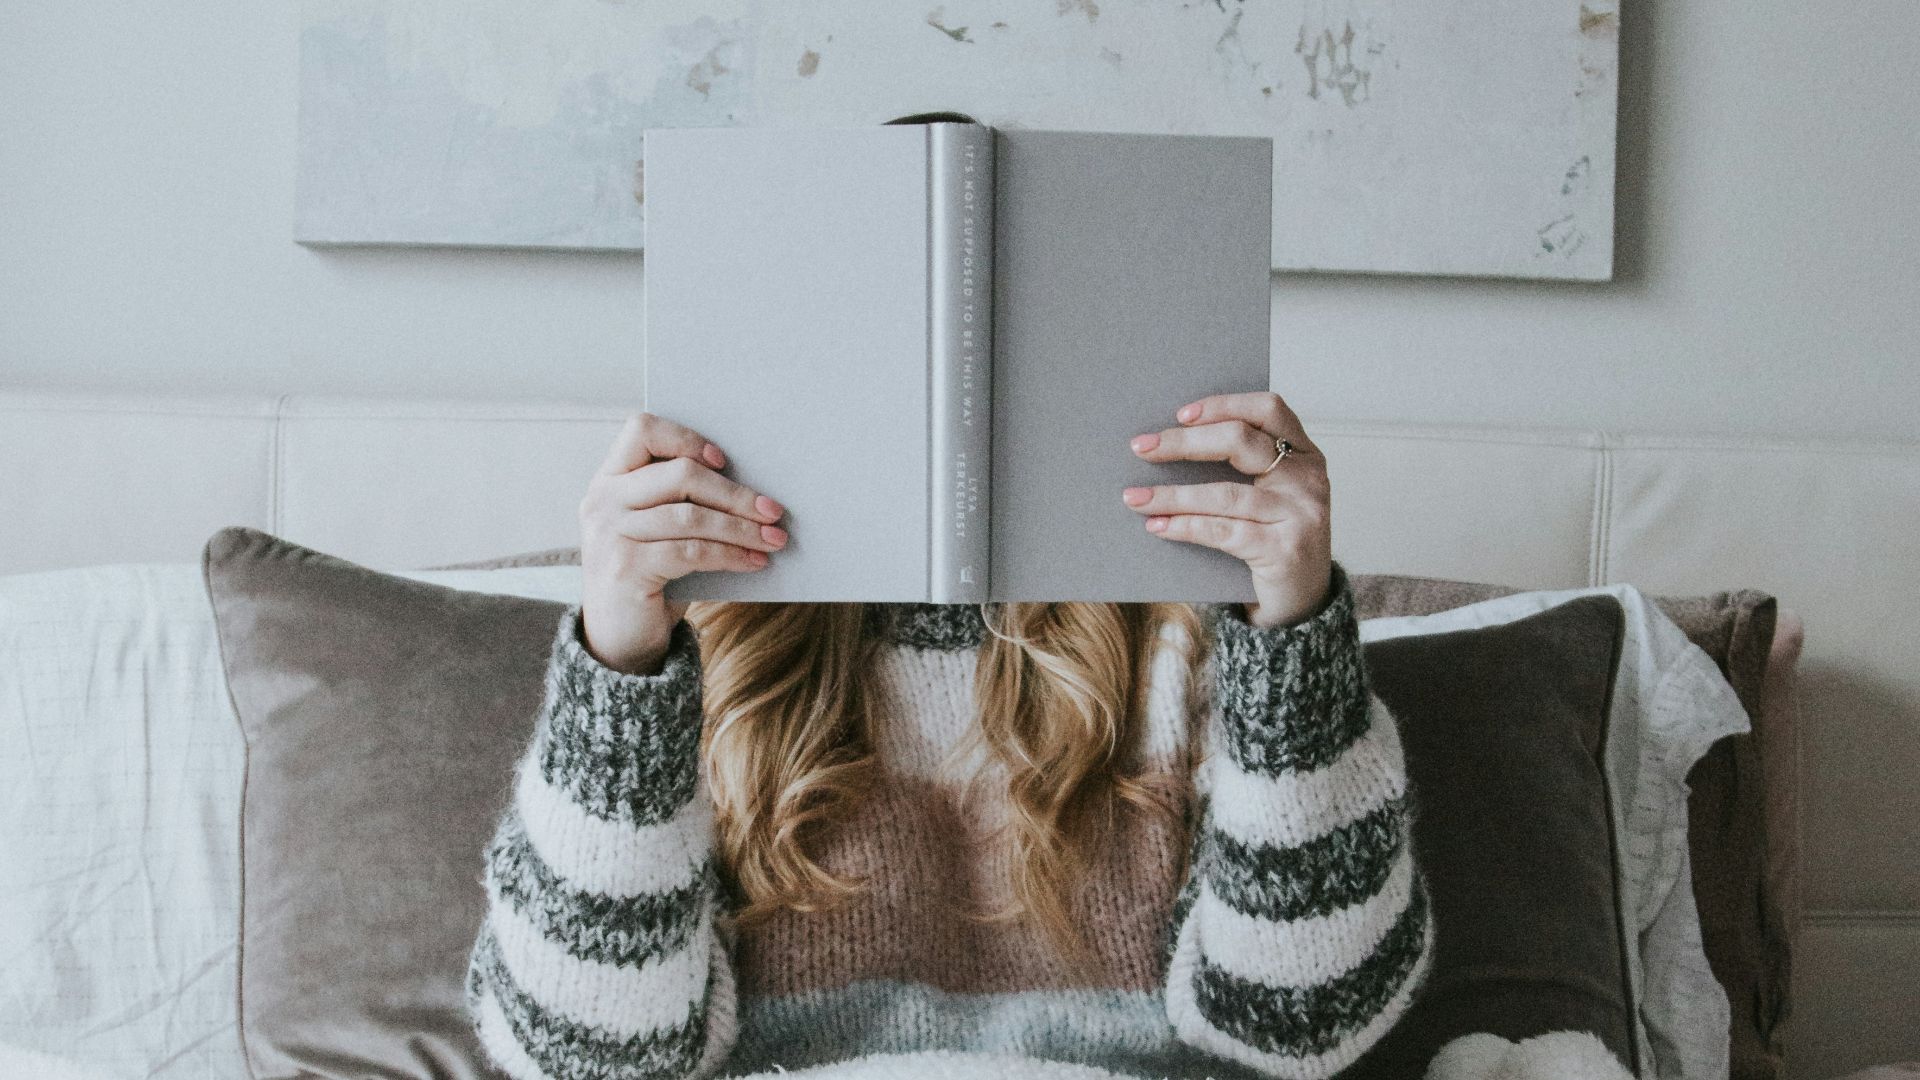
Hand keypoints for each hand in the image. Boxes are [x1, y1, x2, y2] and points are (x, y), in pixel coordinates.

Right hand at [578, 412, 788, 673]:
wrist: (617, 639)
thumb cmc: (649, 575)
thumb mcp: (656, 530)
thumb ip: (681, 501)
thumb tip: (753, 490)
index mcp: (609, 480)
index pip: (642, 430)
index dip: (686, 438)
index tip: (722, 460)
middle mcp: (603, 501)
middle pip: (680, 474)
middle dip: (735, 493)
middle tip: (773, 510)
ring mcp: (610, 534)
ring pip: (692, 516)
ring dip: (742, 528)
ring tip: (774, 539)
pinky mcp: (626, 568)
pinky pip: (692, 552)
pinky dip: (731, 555)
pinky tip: (754, 562)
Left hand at [1121, 390, 1333, 628]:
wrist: (1303, 601)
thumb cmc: (1274, 538)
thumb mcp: (1268, 495)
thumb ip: (1240, 467)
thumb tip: (1166, 444)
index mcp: (1305, 454)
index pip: (1268, 409)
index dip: (1223, 405)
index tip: (1180, 414)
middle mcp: (1308, 479)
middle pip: (1240, 441)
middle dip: (1184, 443)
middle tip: (1141, 448)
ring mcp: (1300, 515)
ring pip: (1224, 494)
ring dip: (1172, 494)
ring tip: (1135, 497)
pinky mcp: (1283, 551)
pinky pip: (1223, 531)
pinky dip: (1185, 526)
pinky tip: (1158, 526)